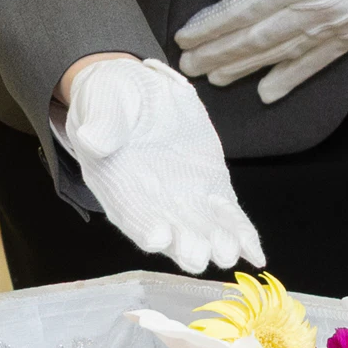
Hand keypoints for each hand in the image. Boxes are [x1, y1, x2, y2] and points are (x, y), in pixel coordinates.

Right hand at [60, 52, 267, 273]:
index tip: (158, 235)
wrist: (137, 93)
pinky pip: (227, 216)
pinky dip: (241, 234)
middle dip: (184, 245)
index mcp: (116, 181)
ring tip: (229, 252)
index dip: (143, 224)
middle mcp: (149, 202)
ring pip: (201, 230)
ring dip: (215, 244)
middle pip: (168, 231)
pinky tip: (255, 254)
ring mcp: (183, 200)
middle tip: (198, 254)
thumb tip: (92, 139)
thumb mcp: (102, 102)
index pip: (129, 210)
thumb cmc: (112, 100)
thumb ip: (101, 123)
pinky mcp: (210, 189)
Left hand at [175, 0, 347, 101]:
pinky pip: (317, 62)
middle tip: (188, 67)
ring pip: (281, 56)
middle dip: (218, 55)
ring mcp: (338, 24)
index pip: (242, 11)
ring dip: (245, 70)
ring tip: (216, 79)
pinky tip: (269, 90)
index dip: (211, 27)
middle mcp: (316, 9)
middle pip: (255, 40)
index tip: (184, 37)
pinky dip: (290, 78)